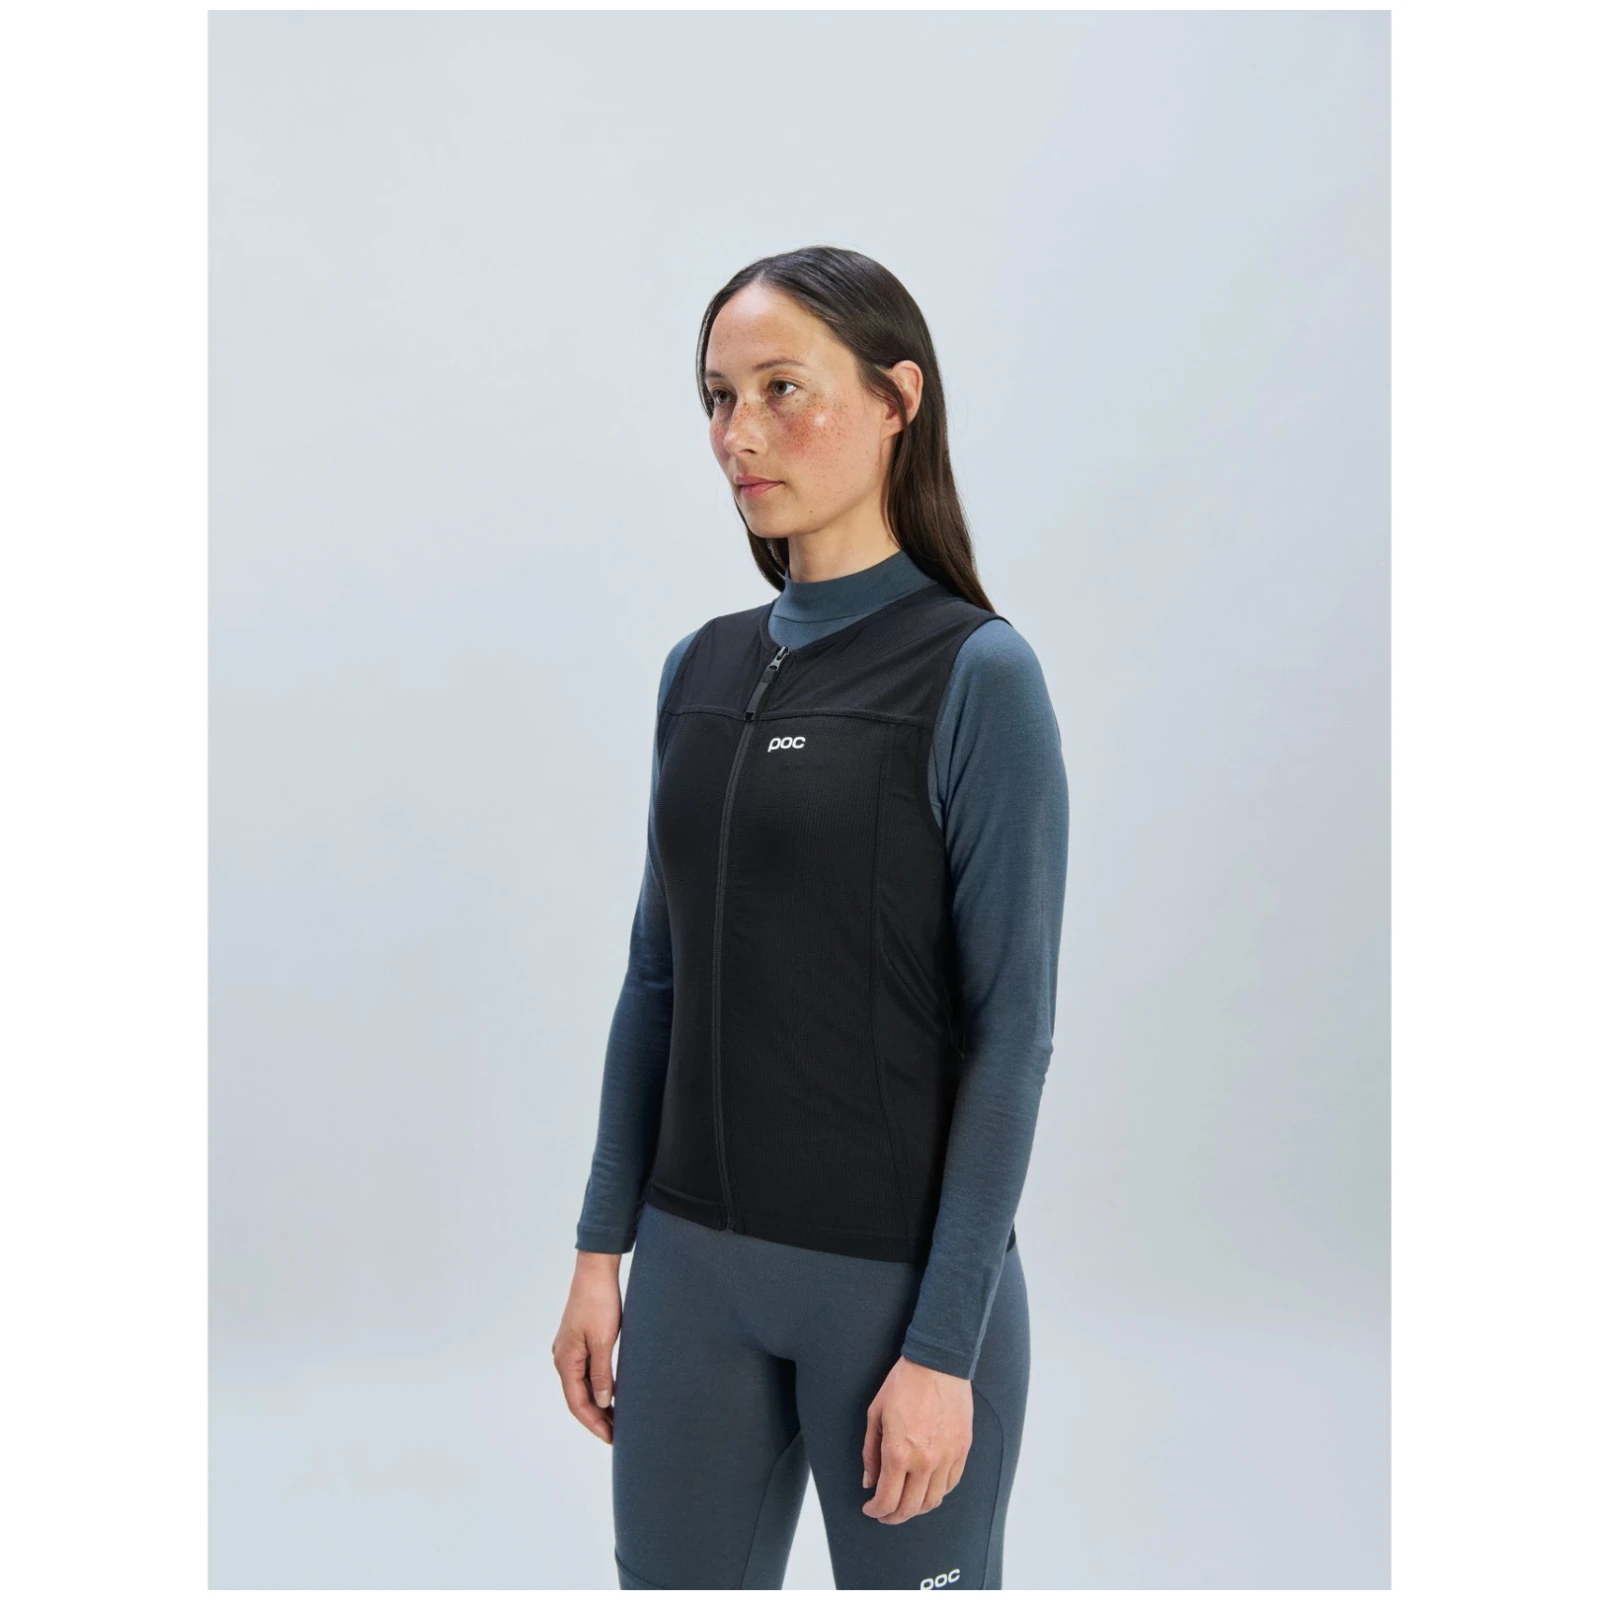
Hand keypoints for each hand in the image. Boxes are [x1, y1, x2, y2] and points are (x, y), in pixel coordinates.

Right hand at [553, 1250, 622, 1443]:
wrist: (595, 1270)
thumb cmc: (599, 1301)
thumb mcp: (602, 1340)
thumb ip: (601, 1373)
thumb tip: (602, 1401)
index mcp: (565, 1360)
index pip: (577, 1403)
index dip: (593, 1423)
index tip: (611, 1438)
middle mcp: (563, 1358)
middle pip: (578, 1398)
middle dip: (596, 1418)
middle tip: (616, 1435)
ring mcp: (569, 1350)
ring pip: (582, 1386)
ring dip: (597, 1403)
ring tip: (616, 1419)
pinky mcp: (579, 1341)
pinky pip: (586, 1372)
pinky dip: (597, 1386)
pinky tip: (610, 1393)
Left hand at [861, 1355, 971, 1522]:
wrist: (938, 1363)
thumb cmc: (903, 1384)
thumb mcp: (876, 1414)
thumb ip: (871, 1453)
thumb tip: (869, 1482)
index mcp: (898, 1452)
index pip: (887, 1499)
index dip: (876, 1510)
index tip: (870, 1509)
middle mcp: (925, 1461)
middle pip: (910, 1508)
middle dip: (893, 1516)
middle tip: (884, 1514)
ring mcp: (947, 1457)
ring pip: (933, 1501)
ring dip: (916, 1509)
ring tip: (904, 1504)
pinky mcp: (962, 1450)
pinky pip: (950, 1484)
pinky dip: (936, 1493)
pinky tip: (925, 1489)